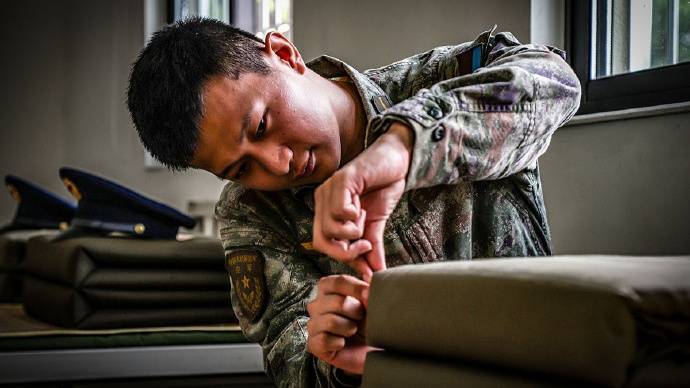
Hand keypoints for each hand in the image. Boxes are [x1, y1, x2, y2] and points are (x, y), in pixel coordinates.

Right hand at [306, 275, 373, 373]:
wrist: (371, 348)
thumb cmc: (369, 321)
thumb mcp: (372, 301)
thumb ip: (369, 288)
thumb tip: (368, 282)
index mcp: (327, 288)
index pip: (338, 282)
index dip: (356, 289)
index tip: (369, 296)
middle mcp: (316, 304)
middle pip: (338, 302)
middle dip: (356, 312)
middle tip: (360, 318)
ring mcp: (313, 324)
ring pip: (331, 322)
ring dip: (349, 328)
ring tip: (353, 330)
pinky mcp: (313, 344)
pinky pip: (324, 340)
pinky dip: (339, 343)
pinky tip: (343, 343)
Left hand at [313, 123, 413, 280]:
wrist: (396, 160)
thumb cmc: (383, 187)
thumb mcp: (376, 224)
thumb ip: (372, 248)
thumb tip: (375, 274)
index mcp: (326, 210)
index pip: (322, 244)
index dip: (343, 257)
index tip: (365, 259)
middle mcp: (322, 200)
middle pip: (320, 241)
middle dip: (344, 252)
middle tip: (365, 244)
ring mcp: (330, 189)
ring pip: (329, 227)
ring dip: (351, 232)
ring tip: (364, 222)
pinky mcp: (342, 180)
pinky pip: (339, 210)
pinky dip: (353, 216)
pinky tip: (362, 208)